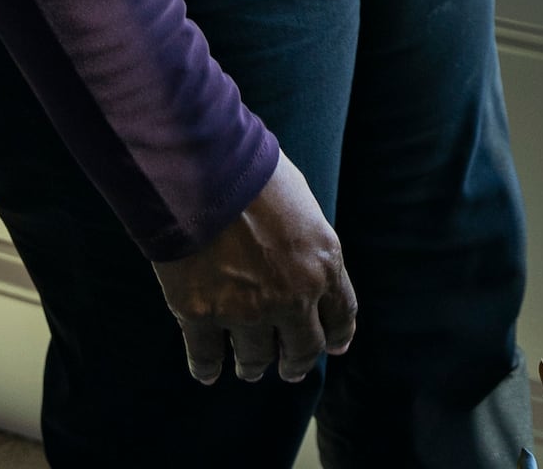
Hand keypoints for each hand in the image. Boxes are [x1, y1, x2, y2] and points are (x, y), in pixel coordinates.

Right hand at [150, 153, 357, 385]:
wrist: (207, 170)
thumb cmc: (257, 175)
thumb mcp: (304, 206)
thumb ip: (308, 244)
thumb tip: (305, 261)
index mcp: (323, 264)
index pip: (341, 314)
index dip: (338, 335)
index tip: (334, 346)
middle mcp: (292, 296)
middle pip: (303, 348)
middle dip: (297, 362)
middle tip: (289, 368)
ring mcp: (246, 310)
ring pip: (255, 359)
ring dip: (253, 366)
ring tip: (249, 368)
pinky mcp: (201, 314)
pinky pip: (206, 357)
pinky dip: (207, 368)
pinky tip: (208, 372)